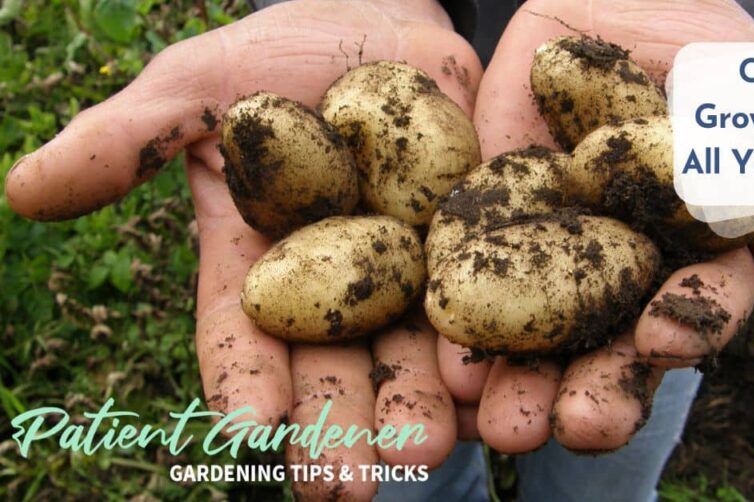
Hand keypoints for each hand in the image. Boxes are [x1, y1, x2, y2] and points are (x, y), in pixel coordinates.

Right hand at [4, 1, 479, 497]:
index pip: (243, 337)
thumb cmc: (276, 57)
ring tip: (426, 452)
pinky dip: (484, 344)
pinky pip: (480, 299)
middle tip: (349, 487)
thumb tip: (24, 190)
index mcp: (260, 267)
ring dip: (416, 406)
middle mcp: (335, 287)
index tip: (249, 433)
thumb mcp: (197, 89)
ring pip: (411, 351)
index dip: (246, 383)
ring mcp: (407, 270)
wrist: (379, 23)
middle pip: (333, 367)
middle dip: (339, 427)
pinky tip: (486, 385)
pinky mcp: (471, 245)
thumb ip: (126, 141)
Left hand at [439, 0, 753, 453]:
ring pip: (543, 337)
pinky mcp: (488, 226)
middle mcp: (623, 268)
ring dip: (527, 385)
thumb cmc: (687, 35)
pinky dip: (460, 328)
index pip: (702, 300)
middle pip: (618, 343)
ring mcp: (553, 253)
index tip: (664, 336)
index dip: (691, 321)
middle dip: (604, 389)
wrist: (597, 5)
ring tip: (506, 426)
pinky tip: (448, 366)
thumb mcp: (743, 77)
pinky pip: (471, 281)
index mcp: (693, 247)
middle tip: (579, 427)